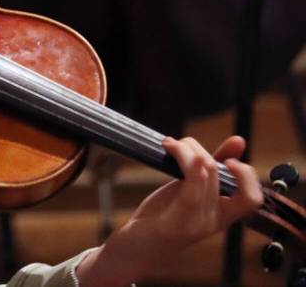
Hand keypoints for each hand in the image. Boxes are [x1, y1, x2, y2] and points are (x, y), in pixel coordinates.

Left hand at [76, 135, 262, 286]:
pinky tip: (169, 148)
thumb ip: (210, 169)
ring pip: (204, 171)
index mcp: (221, 215)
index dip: (247, 174)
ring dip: (186, 149)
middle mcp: (213, 221)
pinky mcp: (177, 221)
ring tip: (170, 144)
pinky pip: (190, 184)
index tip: (230, 158)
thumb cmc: (162, 216)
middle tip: (179, 143)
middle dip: (198, 148)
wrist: (136, 247)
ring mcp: (197, 222)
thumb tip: (239, 141)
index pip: (252, 198)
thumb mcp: (189, 190)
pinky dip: (182, 158)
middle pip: (218, 172)